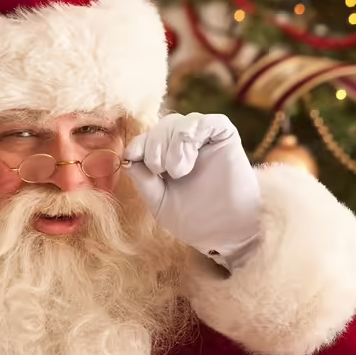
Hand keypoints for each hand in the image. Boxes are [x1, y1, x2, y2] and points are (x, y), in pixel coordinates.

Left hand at [124, 113, 260, 266]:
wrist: (226, 232)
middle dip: (154, 146)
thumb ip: (143, 180)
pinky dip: (192, 133)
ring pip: (179, 121)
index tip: (135, 157)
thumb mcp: (159, 202)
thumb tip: (129, 157)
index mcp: (170, 159)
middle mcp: (187, 145)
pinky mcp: (225, 137)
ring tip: (179, 171)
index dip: (139, 143)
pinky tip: (190, 157)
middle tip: (160, 170)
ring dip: (171, 144)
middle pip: (162, 126)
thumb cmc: (196, 220)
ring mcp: (206, 139)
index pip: (148, 138)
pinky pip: (208, 121)